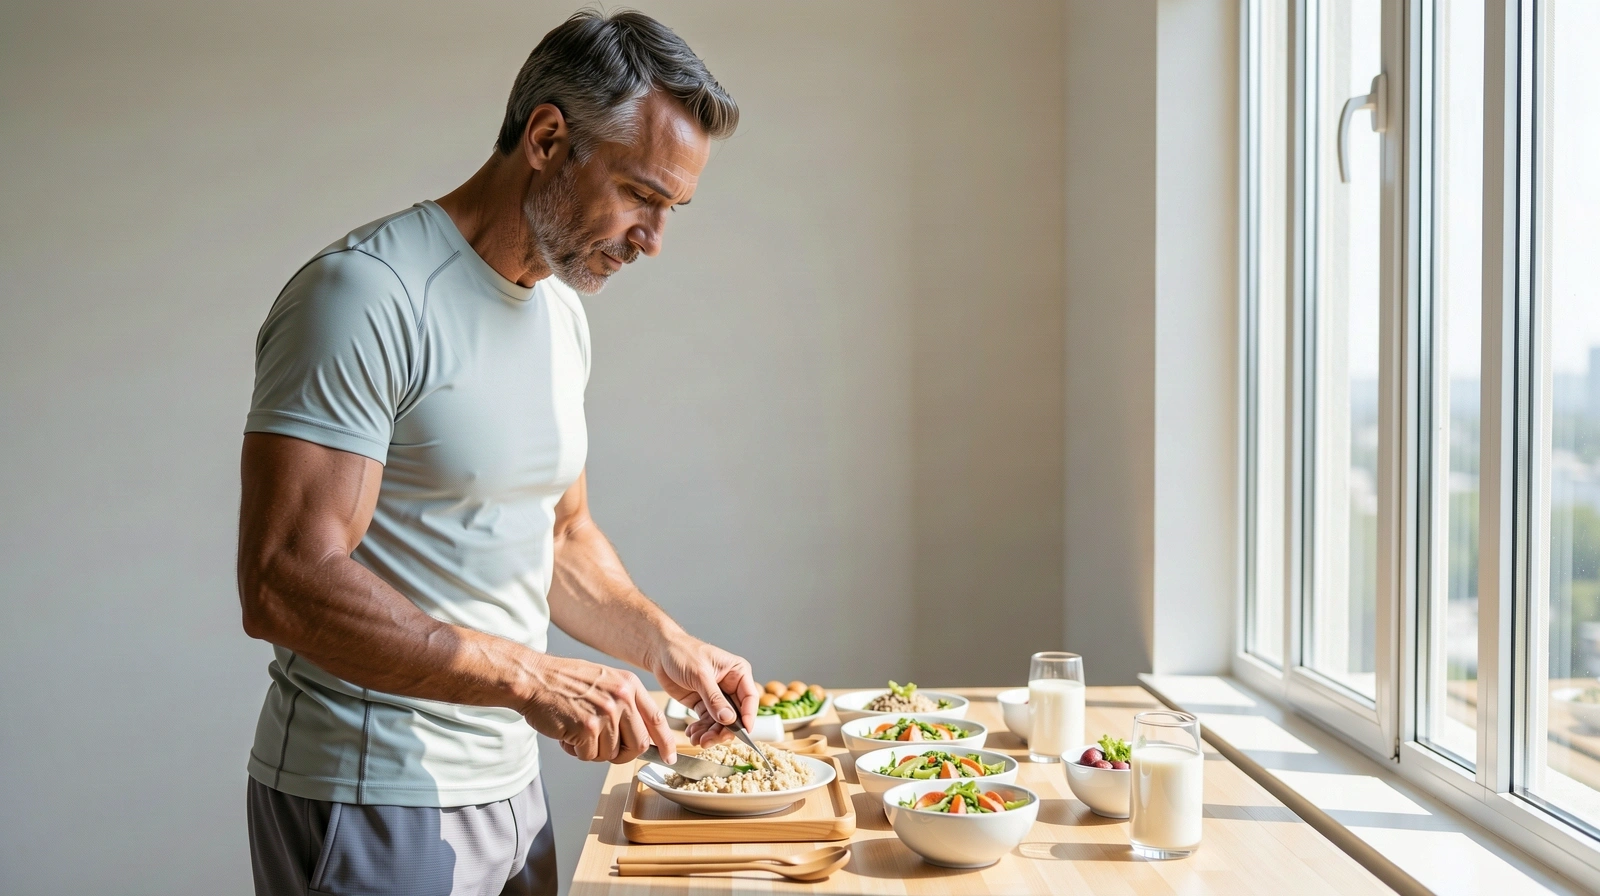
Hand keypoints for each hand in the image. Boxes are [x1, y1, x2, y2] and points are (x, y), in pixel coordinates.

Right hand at [517, 654, 675, 763]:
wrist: (534, 678)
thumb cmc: (566, 683)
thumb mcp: (606, 682)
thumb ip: (626, 704)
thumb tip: (644, 735)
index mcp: (629, 686)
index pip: (657, 719)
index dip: (666, 742)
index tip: (669, 756)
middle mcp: (622, 698)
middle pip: (639, 744)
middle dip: (622, 755)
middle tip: (602, 748)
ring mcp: (605, 713)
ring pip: (611, 754)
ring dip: (593, 751)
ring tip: (577, 731)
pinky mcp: (586, 728)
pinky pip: (589, 756)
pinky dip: (576, 751)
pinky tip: (567, 734)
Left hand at [647, 631, 759, 746]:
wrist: (660, 652)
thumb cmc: (682, 652)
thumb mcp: (700, 674)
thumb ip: (714, 698)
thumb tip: (729, 719)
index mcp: (737, 672)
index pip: (750, 697)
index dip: (748, 716)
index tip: (743, 732)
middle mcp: (730, 686)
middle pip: (736, 714)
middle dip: (724, 730)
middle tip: (711, 740)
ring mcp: (717, 696)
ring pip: (720, 722)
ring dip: (710, 733)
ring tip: (697, 739)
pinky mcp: (703, 703)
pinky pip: (707, 721)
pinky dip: (701, 730)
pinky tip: (692, 734)